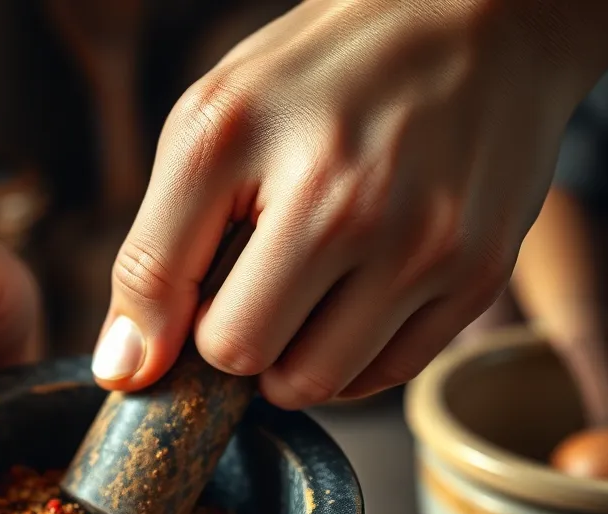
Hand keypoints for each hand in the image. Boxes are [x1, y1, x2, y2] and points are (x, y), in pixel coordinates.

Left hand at [93, 0, 606, 405]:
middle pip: (255, 362)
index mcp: (263, 158)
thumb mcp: (210, 132)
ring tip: (306, 286)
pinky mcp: (479, 275)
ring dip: (295, 357)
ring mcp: (428, 247)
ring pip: (320, 383)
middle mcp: (354, 206)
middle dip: (238, 338)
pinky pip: (386, 375)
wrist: (485, 20)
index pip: (198, 329)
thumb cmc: (324, 78)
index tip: (189, 315)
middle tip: (255, 281)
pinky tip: (355, 295)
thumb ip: (153, 257)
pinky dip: (355, 355)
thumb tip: (123, 373)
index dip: (180, 335)